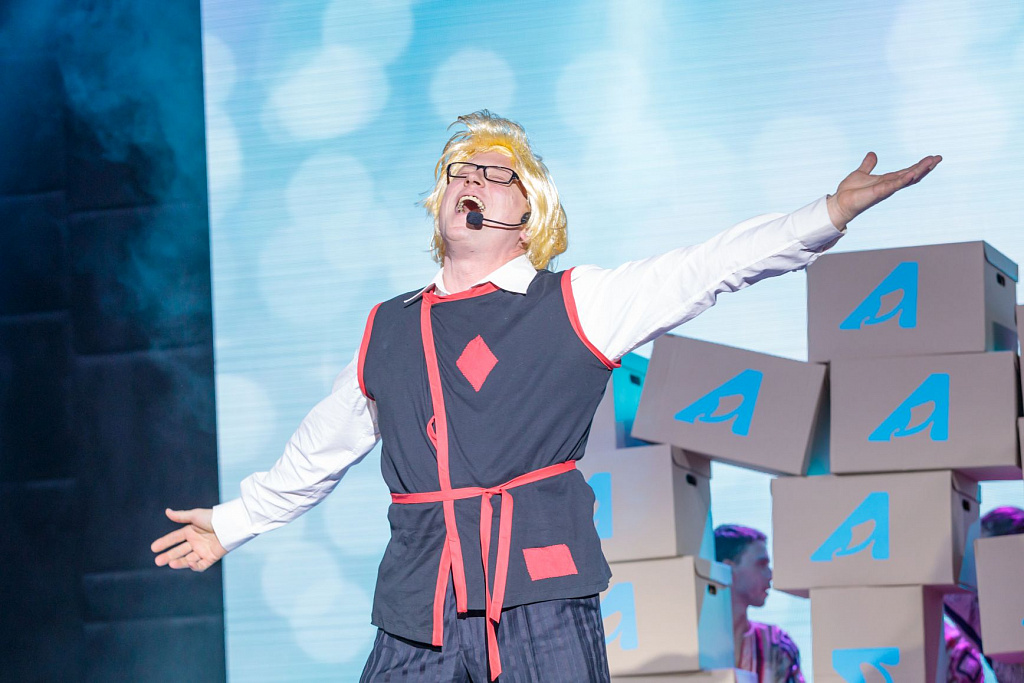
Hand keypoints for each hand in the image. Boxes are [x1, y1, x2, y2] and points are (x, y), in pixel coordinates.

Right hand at [151, 507, 226, 571]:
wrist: (231, 525)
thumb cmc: (214, 518)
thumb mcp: (196, 516)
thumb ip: (181, 516)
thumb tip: (167, 511)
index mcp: (191, 531)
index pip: (174, 538)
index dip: (164, 543)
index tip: (153, 548)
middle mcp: (196, 542)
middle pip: (179, 551)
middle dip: (168, 556)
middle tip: (157, 561)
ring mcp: (203, 550)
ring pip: (188, 559)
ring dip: (179, 562)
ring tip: (170, 563)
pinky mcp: (211, 557)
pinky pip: (201, 565)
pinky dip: (194, 566)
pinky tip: (189, 563)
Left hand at [826, 152, 941, 230]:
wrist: (840, 202)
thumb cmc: (850, 191)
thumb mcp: (861, 173)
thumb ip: (868, 165)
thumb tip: (872, 154)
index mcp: (887, 180)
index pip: (907, 171)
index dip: (920, 165)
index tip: (933, 157)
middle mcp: (890, 185)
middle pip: (912, 174)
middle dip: (925, 167)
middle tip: (938, 158)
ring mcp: (886, 189)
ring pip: (907, 179)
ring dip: (919, 170)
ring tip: (931, 162)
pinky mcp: (880, 192)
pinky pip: (894, 185)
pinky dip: (904, 179)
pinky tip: (912, 172)